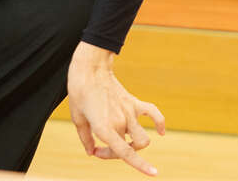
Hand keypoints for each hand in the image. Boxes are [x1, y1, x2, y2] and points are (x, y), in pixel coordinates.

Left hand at [67, 44, 164, 175]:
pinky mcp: (133, 102)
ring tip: (122, 141)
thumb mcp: (76, 117)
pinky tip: (161, 131)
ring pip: (142, 139)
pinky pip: (153, 113)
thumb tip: (92, 152)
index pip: (126, 153)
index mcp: (104, 127)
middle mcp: (120, 121)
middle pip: (128, 149)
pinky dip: (159, 123)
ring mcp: (129, 111)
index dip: (141, 166)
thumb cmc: (79, 91)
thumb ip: (85, 138)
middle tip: (98, 148)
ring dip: (135, 146)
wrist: (90, 66)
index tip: (153, 174)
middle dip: (114, 154)